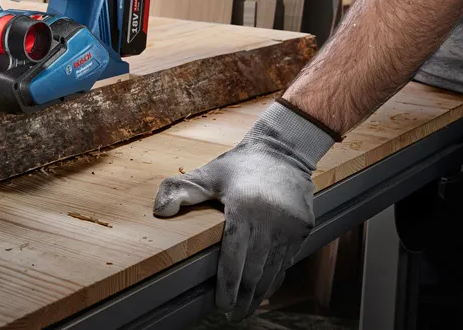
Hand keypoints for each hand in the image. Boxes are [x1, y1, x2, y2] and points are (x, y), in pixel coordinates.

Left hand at [153, 101, 334, 320]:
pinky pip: (287, 261)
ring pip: (272, 270)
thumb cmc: (240, 165)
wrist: (284, 149)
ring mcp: (290, 225)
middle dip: (242, 298)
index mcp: (244, 208)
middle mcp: (271, 219)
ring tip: (246, 310)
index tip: (220, 305)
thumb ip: (181, 191)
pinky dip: (275, 278)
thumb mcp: (208, 173)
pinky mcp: (303, 228)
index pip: (233, 257)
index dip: (227, 286)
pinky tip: (264, 290)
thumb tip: (160, 211)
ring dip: (259, 294)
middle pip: (254, 271)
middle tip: (232, 315)